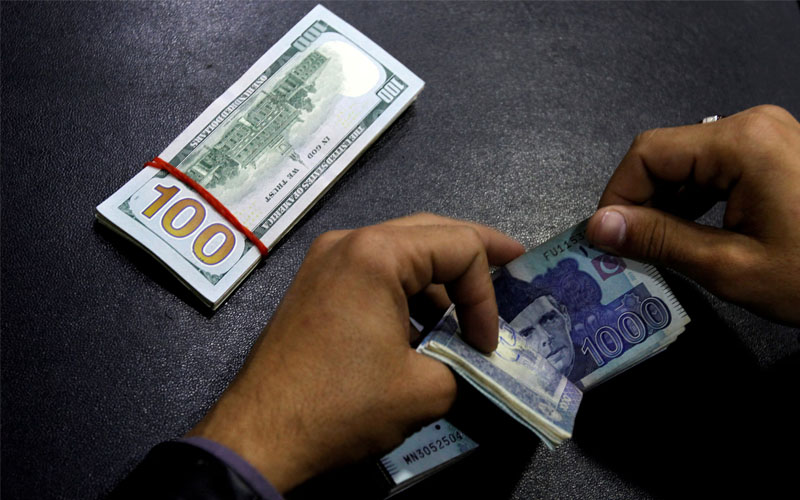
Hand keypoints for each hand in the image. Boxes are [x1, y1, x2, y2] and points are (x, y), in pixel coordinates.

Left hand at [188, 213, 523, 491]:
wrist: (259, 438)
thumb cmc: (342, 406)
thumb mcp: (425, 389)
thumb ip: (465, 364)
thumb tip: (474, 360)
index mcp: (377, 254)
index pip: (460, 247)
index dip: (487, 293)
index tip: (488, 344)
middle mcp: (349, 241)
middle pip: (430, 232)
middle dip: (474, 254)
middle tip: (513, 265)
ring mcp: (325, 261)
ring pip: (401, 251)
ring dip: (438, 279)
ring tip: (467, 311)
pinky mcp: (314, 286)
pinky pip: (373, 272)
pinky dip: (406, 291)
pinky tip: (422, 325)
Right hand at [586, 105, 799, 324]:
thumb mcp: (730, 266)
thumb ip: (658, 241)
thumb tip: (600, 227)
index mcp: (742, 142)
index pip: (648, 153)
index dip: (616, 196)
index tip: (605, 238)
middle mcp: (753, 126)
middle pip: (666, 155)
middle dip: (640, 203)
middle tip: (628, 249)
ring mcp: (766, 137)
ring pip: (687, 164)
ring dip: (665, 205)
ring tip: (657, 248)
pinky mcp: (773, 153)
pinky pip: (714, 170)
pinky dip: (693, 201)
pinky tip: (688, 235)